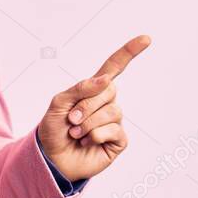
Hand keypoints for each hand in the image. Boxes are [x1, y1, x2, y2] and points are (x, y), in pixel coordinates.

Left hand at [37, 35, 150, 181]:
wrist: (51, 158)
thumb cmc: (54, 130)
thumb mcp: (58, 104)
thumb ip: (79, 89)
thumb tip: (106, 79)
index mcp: (93, 90)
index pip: (114, 67)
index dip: (129, 52)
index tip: (146, 38)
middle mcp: (107, 103)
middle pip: (109, 90)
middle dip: (86, 105)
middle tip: (70, 120)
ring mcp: (114, 121)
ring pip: (111, 111)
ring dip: (87, 123)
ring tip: (75, 133)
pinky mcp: (118, 140)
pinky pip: (114, 130)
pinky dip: (95, 136)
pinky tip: (87, 142)